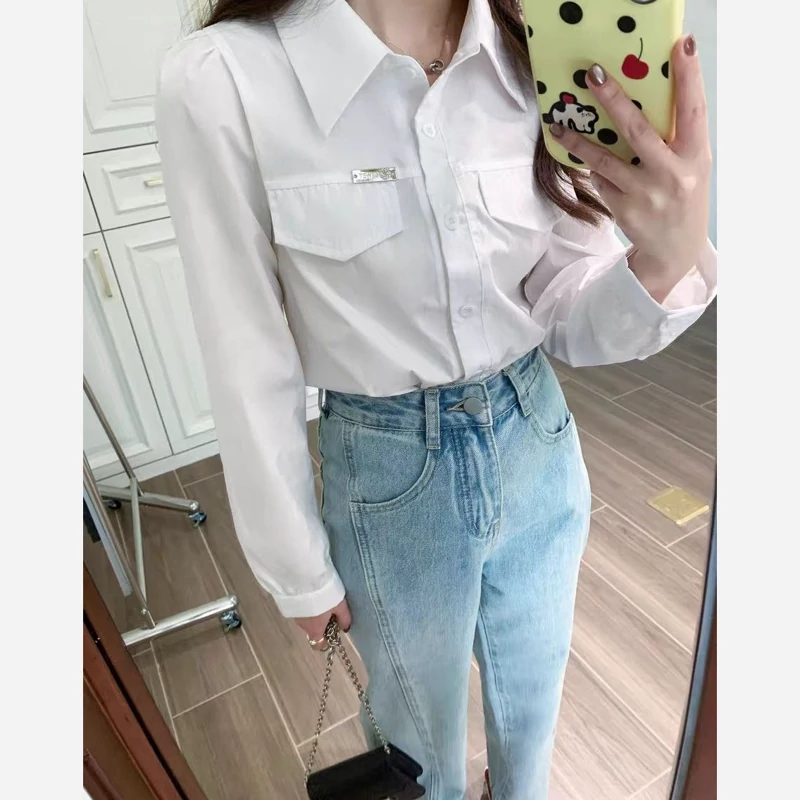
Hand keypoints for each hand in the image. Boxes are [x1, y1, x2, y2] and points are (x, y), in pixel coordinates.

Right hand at [294, 597, 352, 650]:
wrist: (302, 578)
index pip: (318, 644)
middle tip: (330, 609)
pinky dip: (306, 606)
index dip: (326, 640)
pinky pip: (299, 610)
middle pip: (313, 630)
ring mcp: (294, 615)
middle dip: (321, 623)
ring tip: (321, 598)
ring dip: (313, 613)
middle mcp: (302, 626)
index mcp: (315, 629)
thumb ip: (344, 618)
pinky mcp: (289, 604)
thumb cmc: (324, 594)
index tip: (333, 629)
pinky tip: (311, 594)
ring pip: (306, 619)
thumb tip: (345, 628)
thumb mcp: (340, 605)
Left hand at [550, 35, 711, 303]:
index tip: (682, 46)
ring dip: (579, 141)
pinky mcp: (623, 210)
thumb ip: (676, 137)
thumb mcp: (692, 166)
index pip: (695, 110)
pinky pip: (599, 181)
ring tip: (558, 125)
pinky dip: (590, 169)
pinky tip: (581, 160)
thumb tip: (644, 97)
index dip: (690, 77)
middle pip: (638, 131)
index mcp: (696, 156)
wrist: (675, 251)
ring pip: (604, 160)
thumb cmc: (683, 197)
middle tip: (593, 77)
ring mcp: (645, 194)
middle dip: (614, 100)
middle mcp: (672, 174)